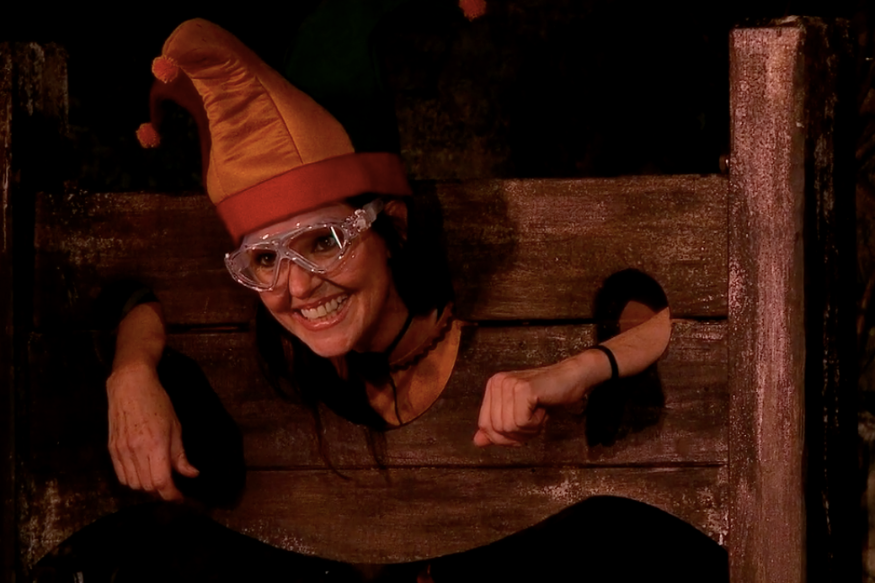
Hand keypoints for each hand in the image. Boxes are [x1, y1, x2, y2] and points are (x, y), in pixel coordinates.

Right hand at [106, 363, 198, 499]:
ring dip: (146, 487)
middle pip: (147, 487)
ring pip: (133, 485)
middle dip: (161, 491)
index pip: (161, 482)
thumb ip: (181, 455)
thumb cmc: (158, 402)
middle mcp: (135, 451)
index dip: (172, 495)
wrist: (130, 386)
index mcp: (155, 445)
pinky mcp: (111, 449)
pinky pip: (121, 476)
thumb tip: (192, 474)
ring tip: (157, 477)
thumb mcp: (176, 426)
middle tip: (171, 485)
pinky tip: (142, 472)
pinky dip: (133, 480)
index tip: (181, 498)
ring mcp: (121, 451)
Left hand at [473, 353, 596, 446]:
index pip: (485, 425)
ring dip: (529, 429)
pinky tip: (543, 410)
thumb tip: (477, 442)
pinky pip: (521, 423)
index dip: (503, 437)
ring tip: (539, 413)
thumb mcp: (518, 414)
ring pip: (508, 428)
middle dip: (518, 434)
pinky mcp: (523, 389)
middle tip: (534, 421)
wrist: (573, 379)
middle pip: (496, 429)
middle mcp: (497, 382)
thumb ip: (498, 427)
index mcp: (492, 386)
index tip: (521, 431)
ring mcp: (508, 384)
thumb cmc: (548, 396)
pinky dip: (536, 424)